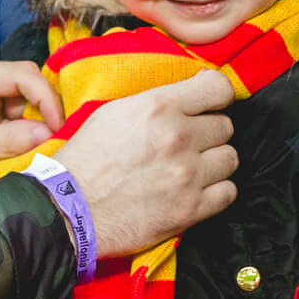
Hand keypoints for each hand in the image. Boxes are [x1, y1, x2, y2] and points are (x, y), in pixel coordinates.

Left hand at [0, 61, 63, 204]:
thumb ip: (1, 142)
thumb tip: (47, 133)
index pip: (23, 74)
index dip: (47, 99)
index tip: (58, 130)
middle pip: (28, 90)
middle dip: (44, 116)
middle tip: (57, 146)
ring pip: (24, 111)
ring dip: (34, 133)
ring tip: (39, 158)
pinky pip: (13, 128)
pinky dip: (22, 143)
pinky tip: (24, 159)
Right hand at [53, 68, 237, 257]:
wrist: (67, 208)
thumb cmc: (86, 159)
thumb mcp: (114, 111)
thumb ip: (157, 101)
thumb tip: (190, 93)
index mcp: (158, 106)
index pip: (219, 88)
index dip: (218, 96)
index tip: (211, 105)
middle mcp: (178, 137)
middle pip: (225, 126)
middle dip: (209, 134)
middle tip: (188, 144)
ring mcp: (188, 175)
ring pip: (230, 159)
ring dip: (214, 163)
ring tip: (191, 168)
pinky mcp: (190, 209)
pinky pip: (228, 192)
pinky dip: (216, 191)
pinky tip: (195, 190)